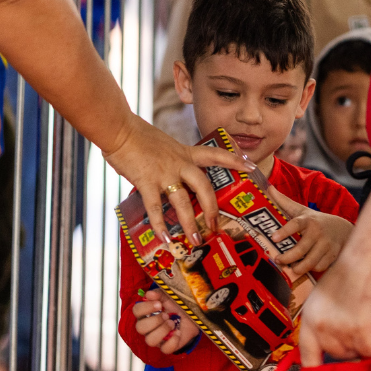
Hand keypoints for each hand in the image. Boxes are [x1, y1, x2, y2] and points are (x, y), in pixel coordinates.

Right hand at [103, 114, 254, 247]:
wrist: (119, 129)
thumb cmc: (137, 136)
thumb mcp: (164, 146)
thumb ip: (172, 162)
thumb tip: (171, 179)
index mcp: (185, 153)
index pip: (216, 154)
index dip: (235, 160)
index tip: (251, 166)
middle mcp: (179, 163)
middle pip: (204, 187)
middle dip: (212, 208)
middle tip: (216, 226)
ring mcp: (164, 173)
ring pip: (183, 201)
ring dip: (189, 224)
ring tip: (195, 241)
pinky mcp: (147, 181)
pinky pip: (155, 207)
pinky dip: (160, 225)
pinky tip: (165, 239)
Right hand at [133, 289, 199, 353]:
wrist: (192, 315)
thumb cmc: (176, 304)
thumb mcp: (168, 296)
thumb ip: (158, 294)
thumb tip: (149, 294)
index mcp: (145, 313)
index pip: (136, 311)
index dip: (145, 308)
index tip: (159, 304)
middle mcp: (148, 327)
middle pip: (140, 328)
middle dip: (154, 321)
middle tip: (166, 315)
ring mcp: (156, 338)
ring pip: (150, 341)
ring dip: (162, 331)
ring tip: (172, 323)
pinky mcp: (167, 346)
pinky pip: (165, 349)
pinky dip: (173, 341)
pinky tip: (178, 332)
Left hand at [268, 185, 353, 275]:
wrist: (342, 228)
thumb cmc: (316, 220)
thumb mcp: (301, 210)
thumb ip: (284, 201)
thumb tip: (268, 187)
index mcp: (307, 220)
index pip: (295, 224)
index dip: (284, 231)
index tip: (273, 238)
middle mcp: (317, 232)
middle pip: (301, 249)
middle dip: (288, 258)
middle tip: (278, 260)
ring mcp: (326, 245)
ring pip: (311, 261)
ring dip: (299, 268)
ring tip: (291, 269)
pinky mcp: (333, 255)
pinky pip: (320, 266)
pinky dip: (312, 269)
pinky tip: (305, 268)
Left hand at [297, 248, 370, 366]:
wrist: (364, 260)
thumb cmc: (347, 276)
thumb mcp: (322, 299)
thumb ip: (323, 323)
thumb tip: (329, 346)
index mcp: (309, 321)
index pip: (307, 358)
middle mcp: (321, 329)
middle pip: (337, 357)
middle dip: (349, 347)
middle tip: (356, 327)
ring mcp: (340, 332)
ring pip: (355, 354)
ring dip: (362, 343)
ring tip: (363, 318)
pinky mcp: (360, 330)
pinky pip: (369, 351)